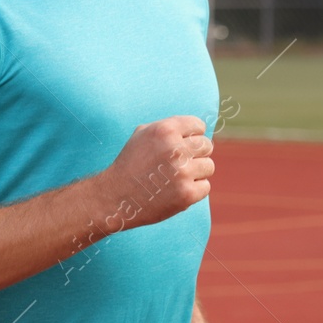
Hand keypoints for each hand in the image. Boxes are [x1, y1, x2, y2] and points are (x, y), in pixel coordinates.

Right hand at [96, 117, 212, 228]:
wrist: (114, 197)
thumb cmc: (130, 164)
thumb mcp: (142, 135)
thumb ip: (170, 128)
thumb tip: (199, 129)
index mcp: (164, 130)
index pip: (199, 126)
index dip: (190, 136)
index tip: (180, 146)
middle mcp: (175, 149)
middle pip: (206, 146)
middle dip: (195, 155)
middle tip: (177, 165)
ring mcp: (182, 172)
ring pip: (208, 166)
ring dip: (196, 173)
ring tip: (175, 178)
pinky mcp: (186, 193)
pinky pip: (205, 187)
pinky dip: (193, 190)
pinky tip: (175, 191)